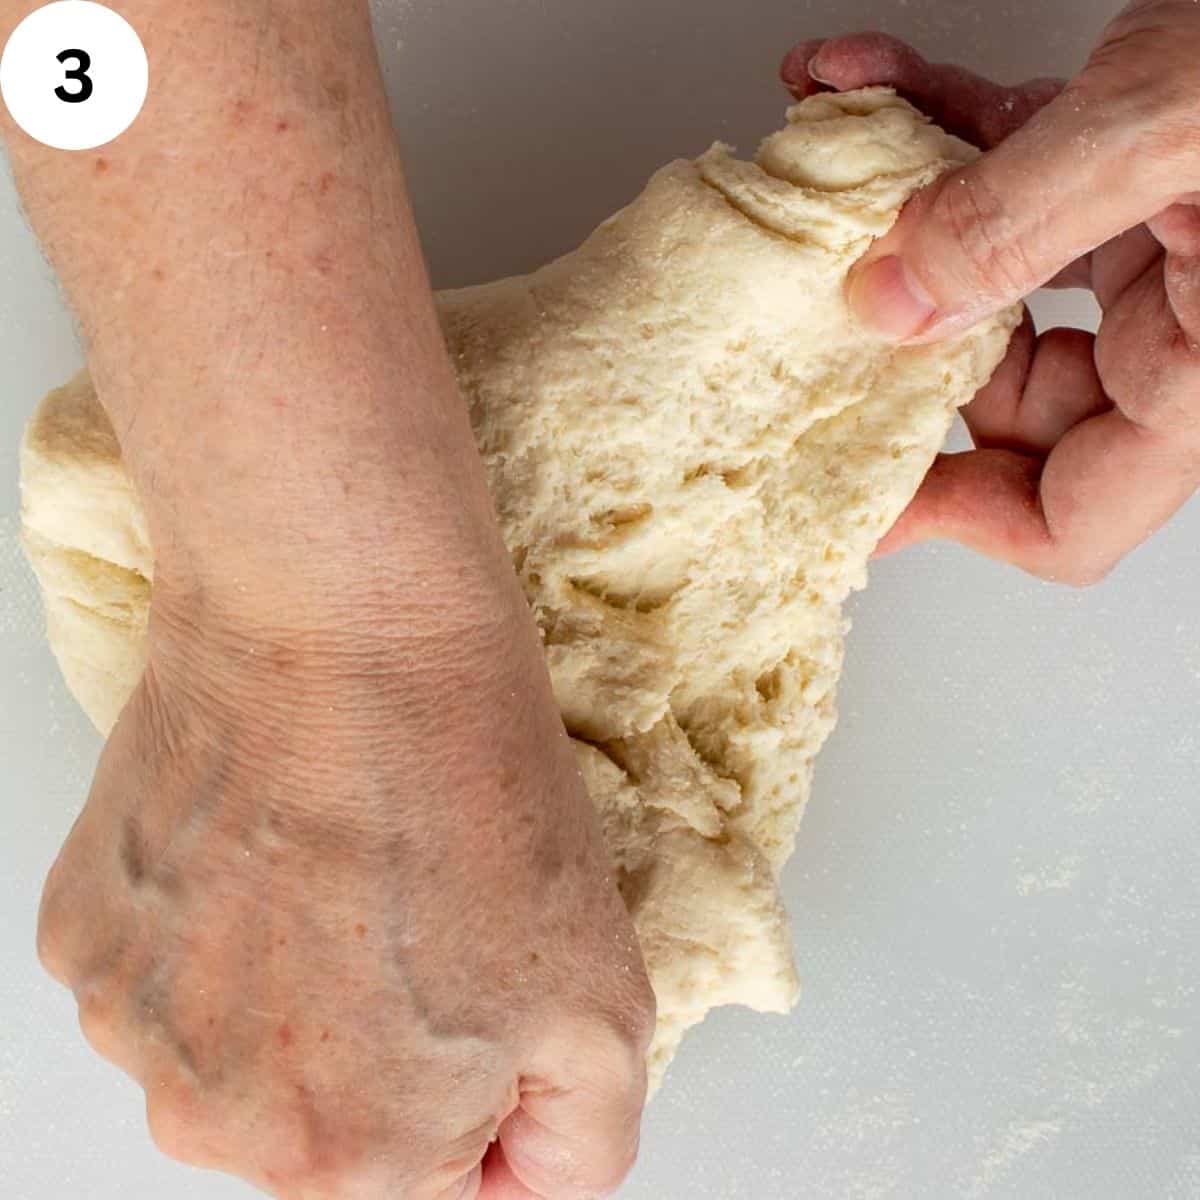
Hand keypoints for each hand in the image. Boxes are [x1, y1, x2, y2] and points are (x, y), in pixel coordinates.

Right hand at [36, 564, 653, 1198]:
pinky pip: (175, 967)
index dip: (483, 1084)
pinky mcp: (85, 932)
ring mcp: (134, 1026)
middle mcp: (217, 1125)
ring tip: (339, 862)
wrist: (343, 631)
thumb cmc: (474, 794)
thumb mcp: (607, 997)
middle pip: (329, 1127)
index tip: (485, 988)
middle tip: (419, 908)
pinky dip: (221, 919)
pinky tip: (269, 836)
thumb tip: (524, 1176)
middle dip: (390, 1047)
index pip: (437, 1186)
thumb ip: (578, 1138)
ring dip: (293, 982)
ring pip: (243, 1047)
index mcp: (352, 1159)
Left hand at [781, 6, 1199, 584]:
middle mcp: (1181, 328)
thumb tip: (892, 301)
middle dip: (906, 349)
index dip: (957, 517)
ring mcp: (1159, 248)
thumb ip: (1017, 223)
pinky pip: (1016, 176)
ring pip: (994, 285)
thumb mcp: (1161, 128)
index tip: (862, 496)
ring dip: (903, 214)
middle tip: (826, 316)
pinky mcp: (1136, 169)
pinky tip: (863, 77)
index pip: (1069, 518)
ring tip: (832, 154)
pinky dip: (939, 125)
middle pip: (1010, 407)